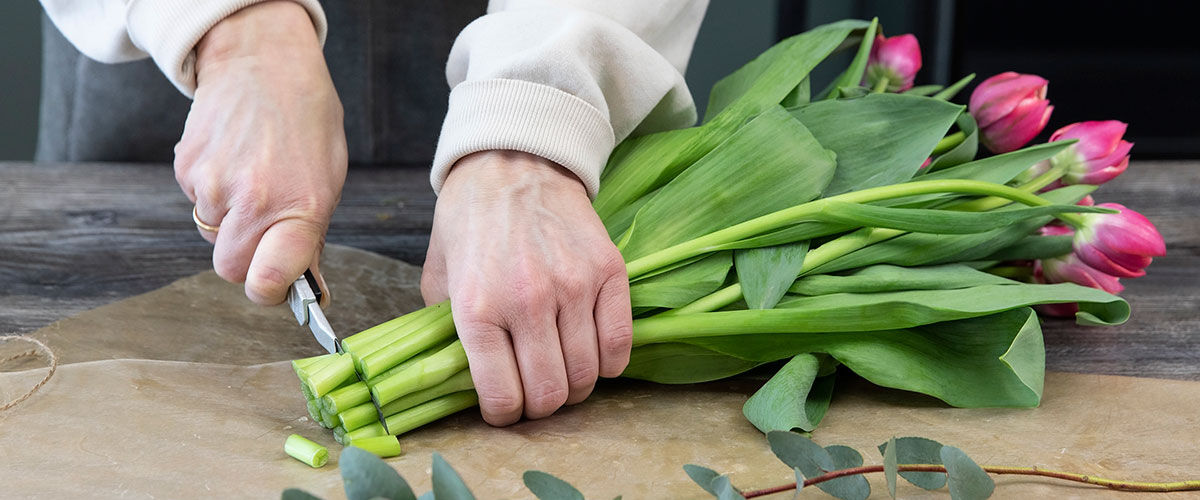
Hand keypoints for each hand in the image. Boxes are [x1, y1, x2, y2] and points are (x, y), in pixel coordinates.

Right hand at [175, 1, 346, 305]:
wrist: (263, 62)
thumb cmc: (306, 120)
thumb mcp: (328, 179)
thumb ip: (312, 236)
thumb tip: (307, 289)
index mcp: (298, 207)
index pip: (267, 281)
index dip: (269, 292)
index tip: (275, 287)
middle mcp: (252, 200)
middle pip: (231, 268)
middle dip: (247, 260)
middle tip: (266, 230)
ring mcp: (213, 185)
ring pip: (213, 235)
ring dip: (231, 221)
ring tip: (254, 178)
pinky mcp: (186, 168)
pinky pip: (199, 203)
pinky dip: (214, 193)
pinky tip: (235, 161)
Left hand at [421, 151, 632, 425]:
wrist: (514, 161)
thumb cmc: (471, 220)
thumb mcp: (439, 276)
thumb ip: (446, 330)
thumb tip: (463, 380)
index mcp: (477, 307)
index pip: (502, 397)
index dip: (504, 415)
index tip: (505, 408)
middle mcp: (527, 301)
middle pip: (550, 394)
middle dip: (542, 407)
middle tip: (536, 393)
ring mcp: (573, 286)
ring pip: (587, 376)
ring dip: (575, 387)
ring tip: (563, 372)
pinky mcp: (608, 272)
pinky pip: (619, 346)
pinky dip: (609, 364)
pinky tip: (593, 355)